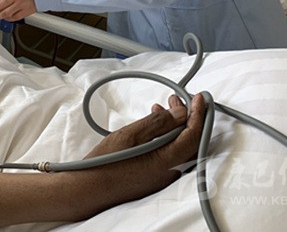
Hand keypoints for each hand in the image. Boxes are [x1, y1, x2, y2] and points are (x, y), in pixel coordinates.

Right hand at [65, 94, 205, 219]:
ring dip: (175, 126)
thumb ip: (157, 124)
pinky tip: (153, 127)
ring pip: (180, 147)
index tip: (198, 98)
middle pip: (189, 142)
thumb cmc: (104, 164)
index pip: (193, 136)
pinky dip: (167, 137)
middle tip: (175, 100)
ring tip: (161, 109)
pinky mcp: (154, 177)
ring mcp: (162, 177)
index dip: (198, 114)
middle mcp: (169, 172)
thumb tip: (180, 114)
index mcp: (165, 161)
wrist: (88, 189)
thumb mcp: (129, 135)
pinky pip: (170, 154)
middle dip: (186, 117)